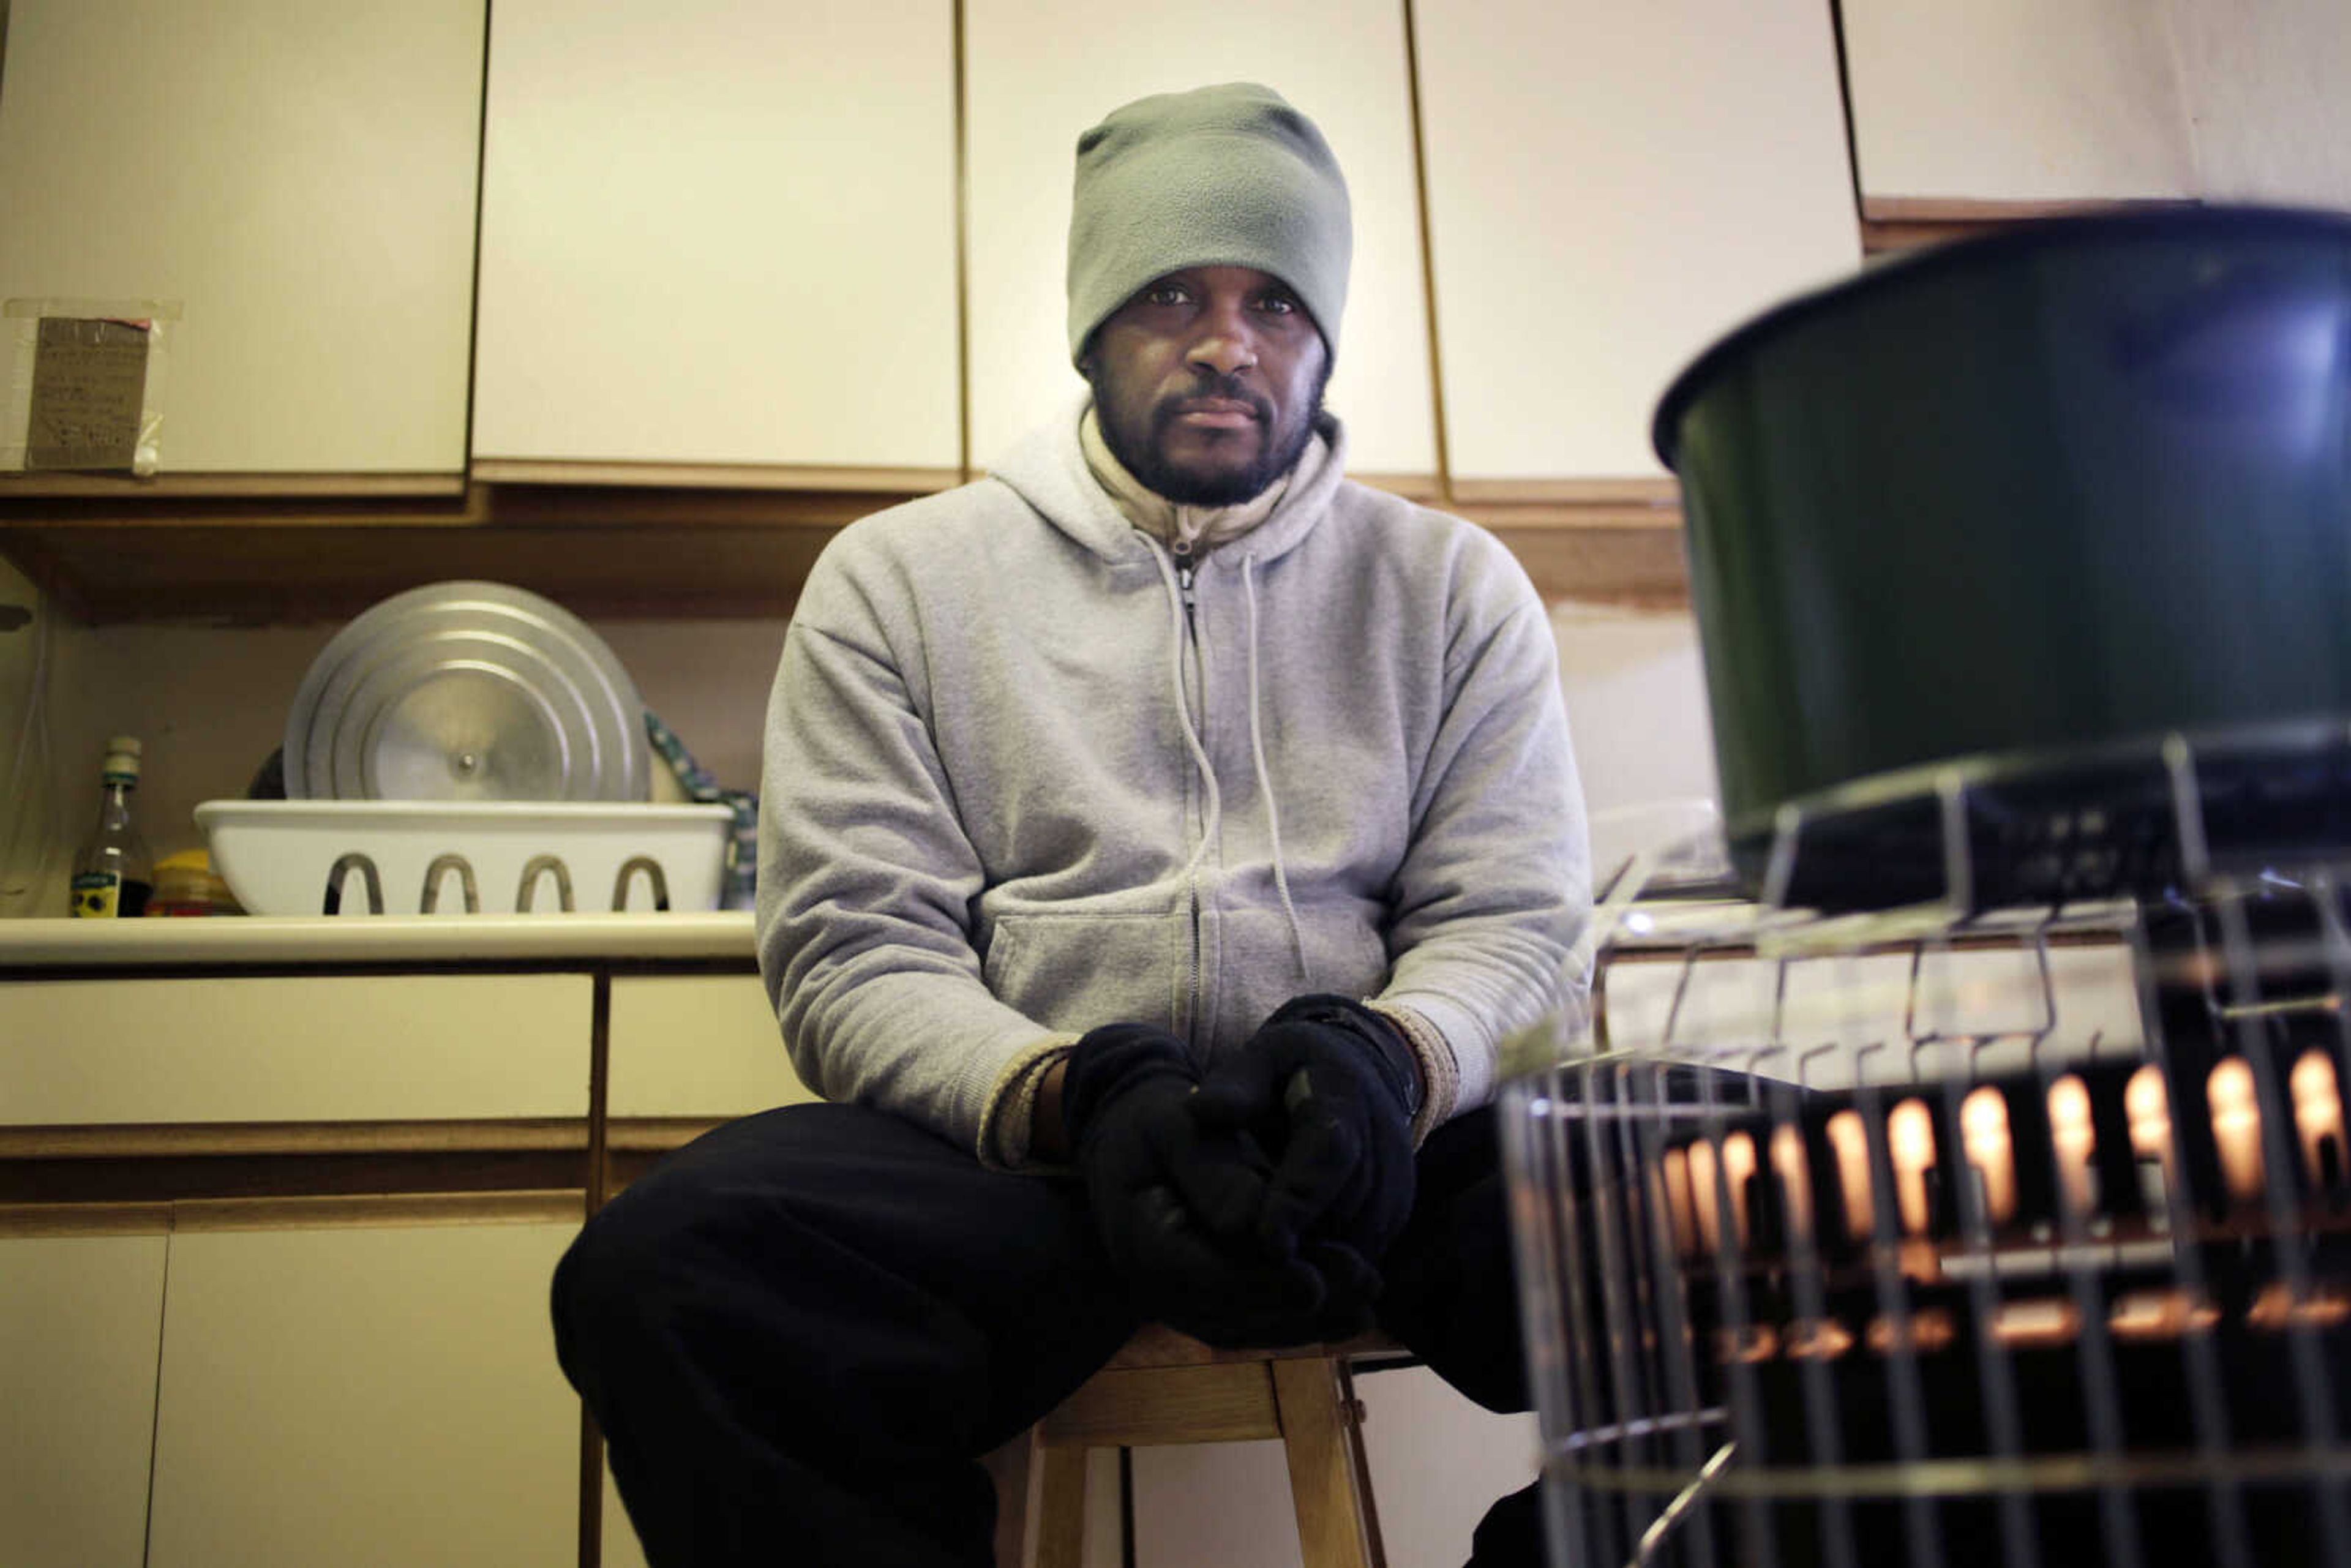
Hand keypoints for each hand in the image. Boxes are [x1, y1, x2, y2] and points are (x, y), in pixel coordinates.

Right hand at [1064, 1022, 1355, 1345]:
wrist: (1138, 1146)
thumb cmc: (1156, 1126)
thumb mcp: (1175, 1127)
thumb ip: (1211, 1170)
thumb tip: (1252, 1220)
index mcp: (1140, 1240)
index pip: (1199, 1274)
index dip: (1258, 1281)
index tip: (1313, 1280)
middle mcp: (1159, 1287)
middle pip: (1234, 1310)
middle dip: (1300, 1299)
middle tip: (1365, 1282)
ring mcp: (1184, 1302)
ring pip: (1252, 1325)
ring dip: (1313, 1318)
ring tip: (1370, 1296)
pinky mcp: (1211, 1304)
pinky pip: (1259, 1323)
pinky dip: (1306, 1319)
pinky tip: (1353, 1309)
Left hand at [1189, 995, 1420, 1269]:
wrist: (1357, 1077)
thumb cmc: (1292, 1069)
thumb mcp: (1261, 1059)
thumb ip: (1234, 1085)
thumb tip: (1201, 1109)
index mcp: (1345, 1096)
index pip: (1330, 1153)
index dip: (1299, 1199)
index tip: (1266, 1239)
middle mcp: (1382, 1144)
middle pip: (1344, 1209)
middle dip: (1298, 1239)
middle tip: (1248, 1256)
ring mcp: (1394, 1182)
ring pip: (1355, 1240)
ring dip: (1311, 1254)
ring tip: (1263, 1247)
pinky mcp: (1393, 1213)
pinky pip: (1360, 1251)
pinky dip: (1326, 1260)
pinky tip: (1289, 1249)